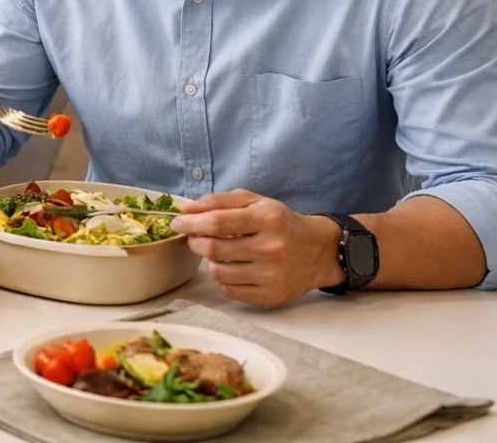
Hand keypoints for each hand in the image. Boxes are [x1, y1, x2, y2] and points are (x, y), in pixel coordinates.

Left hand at [170, 189, 344, 307]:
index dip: (191, 223)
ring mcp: (272, 275)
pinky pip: (229, 290)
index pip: (217, 223)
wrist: (318, 251)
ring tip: (218, 253)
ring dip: (209, 261)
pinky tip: (233, 268)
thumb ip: (218, 201)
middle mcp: (272, 248)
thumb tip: (186, 209)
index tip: (177, 223)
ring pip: (217, 272)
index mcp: (267, 219)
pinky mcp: (271, 296)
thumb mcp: (255, 202)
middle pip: (213, 249)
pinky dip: (223, 279)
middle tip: (195, 238)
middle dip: (195, 242)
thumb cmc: (280, 223)